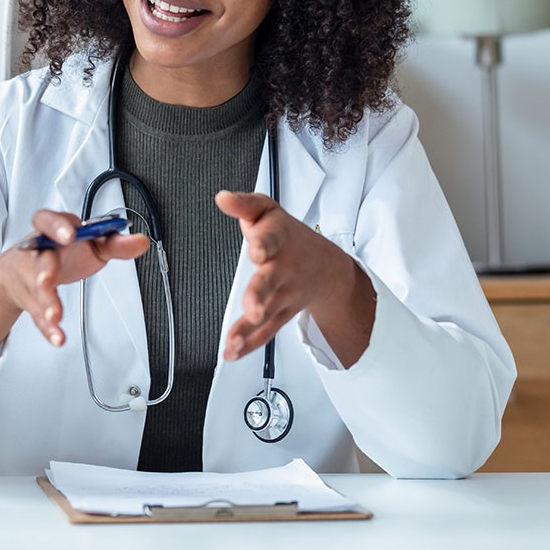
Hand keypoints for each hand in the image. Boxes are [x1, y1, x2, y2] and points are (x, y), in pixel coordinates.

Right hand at [0, 209, 148, 347]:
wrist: (23, 272)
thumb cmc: (62, 253)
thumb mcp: (90, 243)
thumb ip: (115, 243)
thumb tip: (140, 241)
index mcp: (53, 232)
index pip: (48, 221)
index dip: (57, 227)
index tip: (70, 235)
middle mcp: (38, 253)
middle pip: (39, 260)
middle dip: (44, 270)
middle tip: (47, 279)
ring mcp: (31, 278)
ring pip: (36, 290)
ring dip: (47, 303)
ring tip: (55, 315)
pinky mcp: (31, 302)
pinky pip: (38, 316)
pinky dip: (48, 328)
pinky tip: (58, 337)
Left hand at [215, 190, 371, 363]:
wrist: (327, 267)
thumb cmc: (289, 236)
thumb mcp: (268, 211)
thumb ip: (244, 205)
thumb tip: (222, 197)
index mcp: (278, 239)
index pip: (271, 239)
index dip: (263, 244)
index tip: (256, 251)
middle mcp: (283, 269)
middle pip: (269, 283)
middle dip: (259, 296)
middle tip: (253, 308)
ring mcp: (283, 295)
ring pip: (267, 313)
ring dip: (249, 329)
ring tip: (233, 341)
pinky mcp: (280, 314)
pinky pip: (266, 331)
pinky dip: (249, 343)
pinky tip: (233, 352)